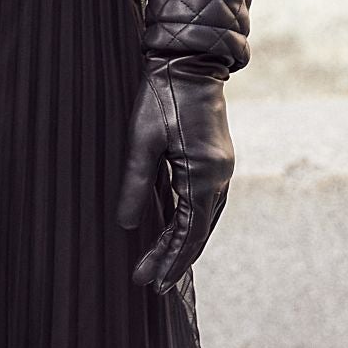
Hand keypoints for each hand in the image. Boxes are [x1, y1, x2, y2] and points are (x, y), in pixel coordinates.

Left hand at [117, 61, 234, 290]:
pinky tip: (179, 231)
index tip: (148, 282)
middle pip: (199, 232)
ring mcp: (222, 168)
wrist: (191, 60)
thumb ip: (134, 184)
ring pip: (206, 220)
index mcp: (202, 175)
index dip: (168, 260)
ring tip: (163, 267)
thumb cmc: (162, 96)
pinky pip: (207, 204)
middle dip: (176, 261)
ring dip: (185, 245)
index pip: (188, 233)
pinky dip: (193, 224)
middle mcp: (219, 177)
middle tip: (153, 286)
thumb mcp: (140, 140)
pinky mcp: (217, 160)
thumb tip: (125, 225)